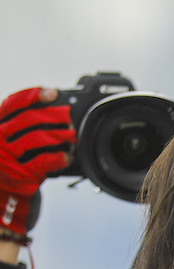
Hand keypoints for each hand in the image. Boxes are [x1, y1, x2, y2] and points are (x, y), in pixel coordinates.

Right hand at [0, 87, 73, 236]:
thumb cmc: (2, 167)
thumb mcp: (2, 142)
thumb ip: (16, 128)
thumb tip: (47, 111)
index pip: (12, 103)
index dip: (34, 95)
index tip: (52, 93)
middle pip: (30, 119)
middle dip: (53, 115)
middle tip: (68, 116)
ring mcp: (7, 157)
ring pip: (39, 138)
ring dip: (61, 134)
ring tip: (72, 135)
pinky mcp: (21, 175)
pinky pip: (45, 161)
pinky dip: (60, 157)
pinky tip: (68, 156)